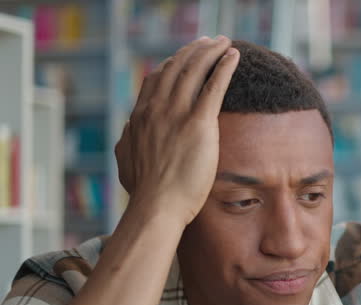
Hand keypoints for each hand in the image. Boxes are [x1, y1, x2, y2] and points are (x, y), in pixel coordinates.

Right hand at [115, 35, 239, 225]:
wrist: (157, 205)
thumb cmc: (145, 191)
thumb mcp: (126, 160)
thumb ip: (128, 141)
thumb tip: (128, 132)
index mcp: (140, 116)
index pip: (156, 79)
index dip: (172, 64)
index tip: (185, 58)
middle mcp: (157, 108)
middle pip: (176, 67)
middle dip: (194, 50)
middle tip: (209, 43)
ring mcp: (177, 114)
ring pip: (195, 70)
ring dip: (211, 51)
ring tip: (224, 43)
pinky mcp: (199, 123)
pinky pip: (214, 86)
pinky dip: (224, 67)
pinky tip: (234, 56)